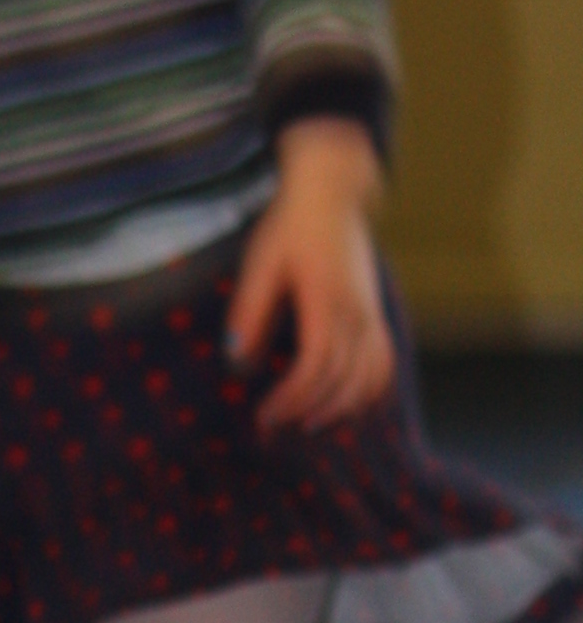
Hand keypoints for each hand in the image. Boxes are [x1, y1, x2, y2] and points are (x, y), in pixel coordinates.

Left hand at [227, 119, 392, 434]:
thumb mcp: (261, 264)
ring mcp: (371, 314)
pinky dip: (370, 392)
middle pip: (342, 379)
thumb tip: (238, 361)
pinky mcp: (375, 315)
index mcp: (326, 299)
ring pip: (370, 377)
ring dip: (341, 408)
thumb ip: (251, 312)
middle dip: (307, 410)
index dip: (292, 397)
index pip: (316, 364)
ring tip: (308, 424)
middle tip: (273, 428)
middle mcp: (357, 312)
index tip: (264, 414)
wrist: (333, 194)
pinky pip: (384, 363)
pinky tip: (345, 407)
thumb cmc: (292, 227)